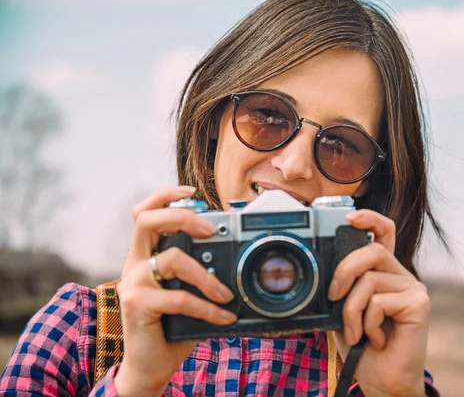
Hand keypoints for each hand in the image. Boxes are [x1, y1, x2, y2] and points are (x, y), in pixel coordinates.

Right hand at [113, 186, 237, 396]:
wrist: (150, 366)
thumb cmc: (172, 327)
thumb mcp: (188, 293)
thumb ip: (200, 272)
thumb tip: (234, 259)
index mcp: (145, 256)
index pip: (144, 213)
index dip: (164, 196)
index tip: (192, 194)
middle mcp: (134, 264)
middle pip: (146, 220)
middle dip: (182, 217)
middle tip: (210, 230)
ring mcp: (132, 283)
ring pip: (172, 258)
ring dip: (207, 276)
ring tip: (226, 294)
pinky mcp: (135, 304)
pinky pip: (179, 297)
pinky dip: (207, 308)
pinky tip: (223, 318)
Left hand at [328, 209, 428, 396]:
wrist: (382, 380)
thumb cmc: (362, 345)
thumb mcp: (343, 310)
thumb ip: (342, 287)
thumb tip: (325, 270)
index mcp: (384, 273)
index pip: (384, 233)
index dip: (369, 219)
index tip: (348, 217)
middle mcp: (401, 275)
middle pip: (372, 251)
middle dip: (344, 271)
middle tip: (334, 296)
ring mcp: (413, 288)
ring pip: (370, 280)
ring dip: (352, 309)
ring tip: (355, 332)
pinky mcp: (419, 304)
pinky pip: (379, 301)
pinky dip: (368, 323)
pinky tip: (377, 339)